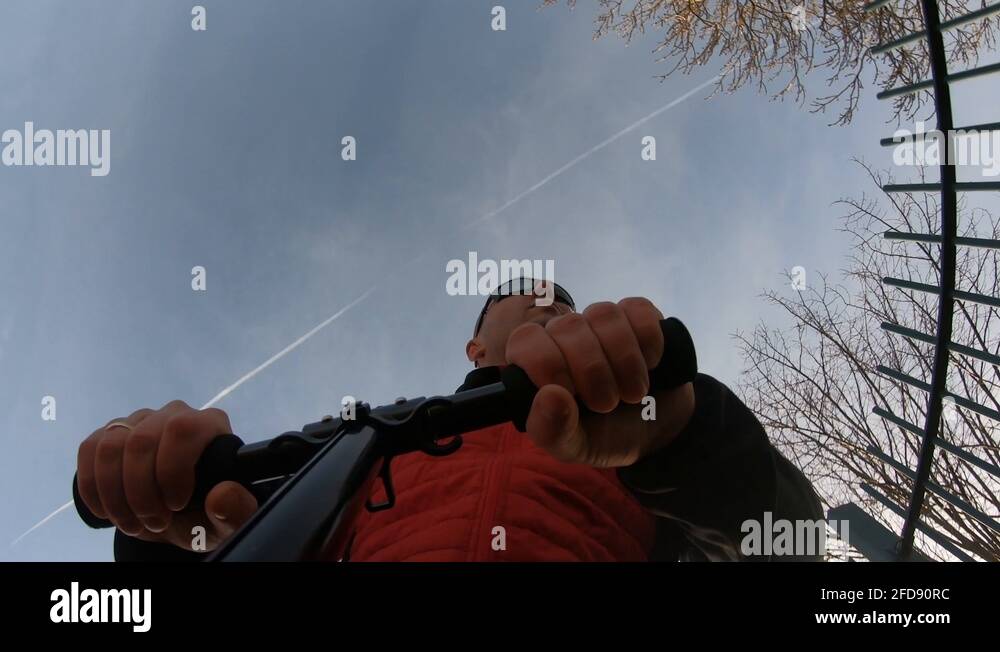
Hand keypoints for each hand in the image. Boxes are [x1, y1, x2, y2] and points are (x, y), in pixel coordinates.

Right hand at [76, 401, 257, 550]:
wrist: (175, 516)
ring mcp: (140, 420)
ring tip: (134, 523)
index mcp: (210, 425)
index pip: (184, 429)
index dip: (172, 470)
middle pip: (142, 441)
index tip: (176, 505)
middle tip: (154, 523)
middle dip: (141, 492)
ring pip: (111, 446)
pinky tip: (108, 511)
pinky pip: (89, 449)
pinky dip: (93, 487)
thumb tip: (222, 494)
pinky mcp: (111, 434)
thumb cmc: (206, 515)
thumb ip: (237, 511)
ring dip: (115, 495)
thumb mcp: (227, 522)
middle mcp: (174, 414)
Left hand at [505, 297, 694, 466]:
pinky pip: (638, 310)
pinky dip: (649, 341)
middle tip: (607, 405)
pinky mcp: (636, 314)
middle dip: (593, 372)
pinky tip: (651, 364)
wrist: (657, 431)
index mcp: (537, 362)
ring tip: (632, 393)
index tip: (571, 395)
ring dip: (625, 360)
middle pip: (568, 326)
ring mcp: (600, 321)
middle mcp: (564, 334)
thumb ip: (552, 430)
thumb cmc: (606, 435)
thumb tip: (549, 395)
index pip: (526, 339)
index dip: (548, 364)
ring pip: (604, 314)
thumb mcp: (575, 447)